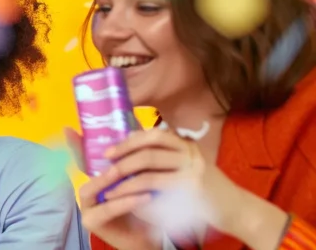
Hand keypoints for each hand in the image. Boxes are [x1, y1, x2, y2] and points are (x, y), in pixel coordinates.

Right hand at [66, 127, 160, 249]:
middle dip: (104, 167)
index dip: (74, 144)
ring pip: (91, 190)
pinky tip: (146, 197)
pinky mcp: (92, 223)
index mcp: (95, 179)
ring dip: (113, 183)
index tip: (69, 129)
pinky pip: (108, 210)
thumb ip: (133, 158)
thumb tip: (133, 129)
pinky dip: (126, 202)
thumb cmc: (145, 205)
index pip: (82, 159)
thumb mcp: (140, 177)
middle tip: (120, 160)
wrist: (152, 234)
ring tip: (137, 179)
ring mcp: (86, 208)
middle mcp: (86, 192)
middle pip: (86, 174)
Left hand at [100, 127, 286, 248]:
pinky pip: (155, 185)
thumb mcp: (187, 168)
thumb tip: (129, 154)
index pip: (154, 134)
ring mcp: (192, 168)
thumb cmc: (206, 191)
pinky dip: (134, 189)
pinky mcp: (191, 187)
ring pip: (149, 163)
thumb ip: (165, 160)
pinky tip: (123, 196)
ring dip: (124, 172)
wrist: (237, 210)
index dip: (129, 140)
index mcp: (186, 145)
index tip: (110, 150)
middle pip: (149, 144)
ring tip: (108, 182)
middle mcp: (190, 152)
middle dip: (123, 152)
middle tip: (105, 162)